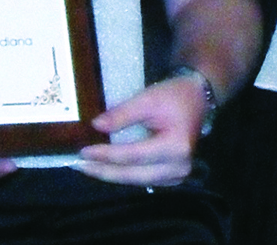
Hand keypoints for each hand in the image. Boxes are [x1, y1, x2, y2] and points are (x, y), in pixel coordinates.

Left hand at [76, 72, 205, 184]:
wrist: (197, 98)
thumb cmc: (174, 96)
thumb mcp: (148, 98)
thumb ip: (122, 114)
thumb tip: (96, 126)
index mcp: (175, 148)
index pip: (133, 155)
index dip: (106, 155)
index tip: (83, 152)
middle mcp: (178, 168)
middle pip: (133, 174)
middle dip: (104, 171)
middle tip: (79, 166)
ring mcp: (177, 176)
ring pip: (137, 180)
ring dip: (112, 174)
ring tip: (89, 168)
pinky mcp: (172, 177)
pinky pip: (143, 179)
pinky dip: (124, 174)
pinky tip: (107, 168)